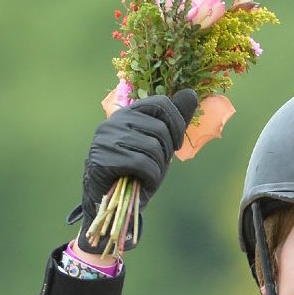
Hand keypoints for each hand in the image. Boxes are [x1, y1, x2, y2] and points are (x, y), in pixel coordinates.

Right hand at [75, 89, 198, 253]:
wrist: (114, 202)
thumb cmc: (139, 172)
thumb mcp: (161, 144)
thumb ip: (174, 121)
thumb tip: (191, 93)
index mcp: (129, 114)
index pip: (161, 104)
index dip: (177, 124)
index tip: (175, 144)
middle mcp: (114, 122)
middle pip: (160, 128)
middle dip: (166, 152)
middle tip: (154, 165)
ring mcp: (106, 139)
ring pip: (153, 147)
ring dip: (157, 168)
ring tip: (146, 175)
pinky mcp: (102, 158)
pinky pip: (142, 164)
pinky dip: (150, 177)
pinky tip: (142, 182)